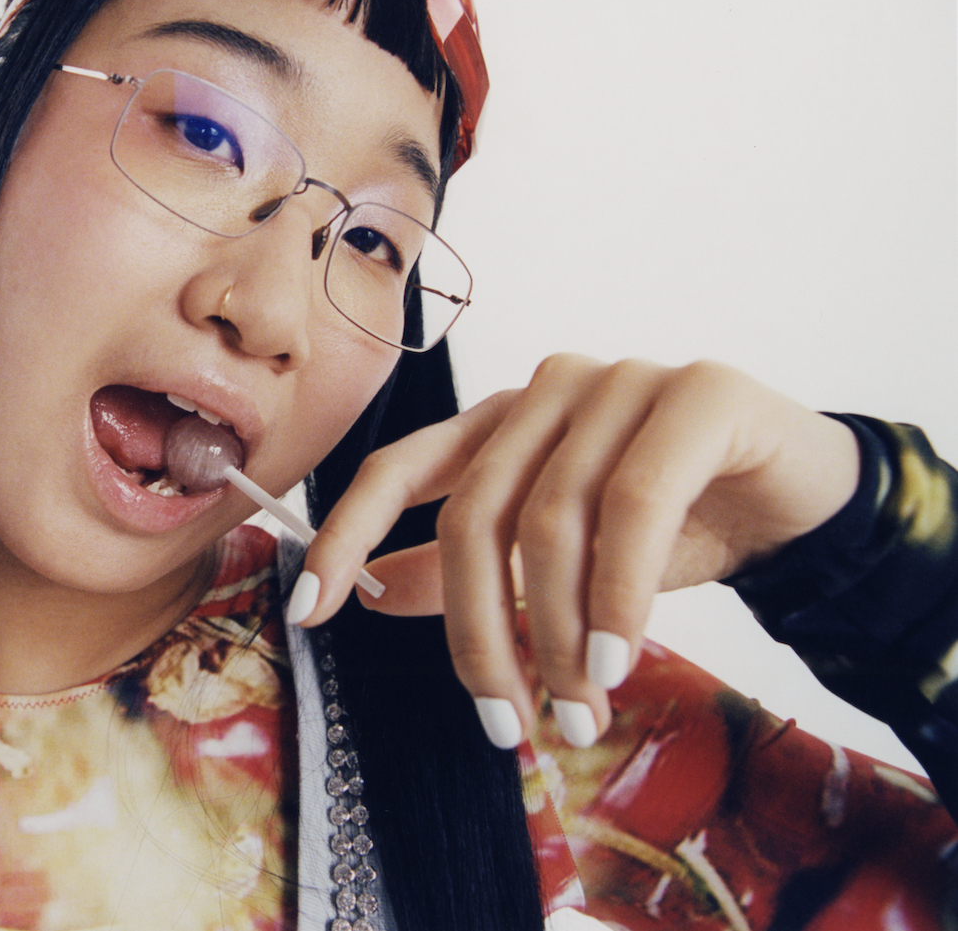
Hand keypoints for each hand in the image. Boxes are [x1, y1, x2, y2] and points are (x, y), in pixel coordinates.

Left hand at [296, 355, 859, 748]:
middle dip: (480, 636)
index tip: (308, 612)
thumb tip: (375, 597)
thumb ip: (468, 570)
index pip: (396, 468)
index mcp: (497, 422)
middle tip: (506, 724)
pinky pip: (636, 506)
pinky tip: (616, 661)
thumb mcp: (557, 562)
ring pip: (552, 520)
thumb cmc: (668, 527)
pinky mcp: (697, 395)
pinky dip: (618, 595)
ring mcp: (618, 382)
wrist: (798, 501)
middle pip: (473, 515)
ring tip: (577, 712)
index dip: (346, 536)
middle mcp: (544, 389)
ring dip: (559, 636)